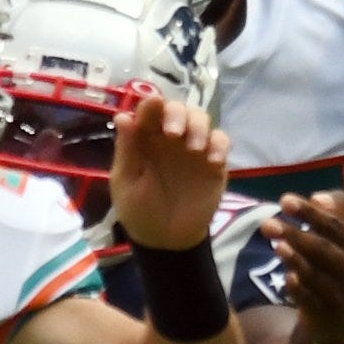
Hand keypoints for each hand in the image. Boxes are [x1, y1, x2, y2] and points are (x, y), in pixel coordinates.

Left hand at [110, 98, 229, 250]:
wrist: (166, 239)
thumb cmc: (140, 210)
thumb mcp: (127, 182)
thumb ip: (127, 149)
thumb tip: (122, 115)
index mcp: (145, 139)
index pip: (149, 111)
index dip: (152, 104)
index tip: (154, 104)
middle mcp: (170, 138)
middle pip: (179, 108)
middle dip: (178, 113)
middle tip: (173, 133)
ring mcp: (194, 147)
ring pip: (202, 119)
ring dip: (198, 127)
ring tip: (193, 148)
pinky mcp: (214, 161)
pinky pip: (222, 141)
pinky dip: (220, 145)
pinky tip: (213, 160)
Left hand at [263, 193, 343, 343]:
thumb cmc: (342, 267)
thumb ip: (337, 213)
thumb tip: (318, 196)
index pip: (334, 225)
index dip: (311, 213)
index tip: (284, 200)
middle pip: (323, 248)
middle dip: (296, 234)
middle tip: (267, 223)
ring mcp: (339, 291)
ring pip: (317, 274)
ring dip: (296, 259)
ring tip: (277, 245)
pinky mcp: (325, 312)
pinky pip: (311, 299)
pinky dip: (300, 289)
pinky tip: (288, 278)